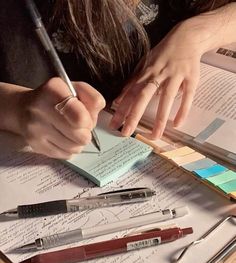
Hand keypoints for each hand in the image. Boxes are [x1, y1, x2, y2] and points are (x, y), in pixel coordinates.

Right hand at [18, 78, 104, 158]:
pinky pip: (65, 155)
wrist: (24, 108)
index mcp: (53, 90)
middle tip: (79, 127)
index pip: (81, 118)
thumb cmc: (56, 98)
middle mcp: (41, 109)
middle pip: (81, 136)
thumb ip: (92, 99)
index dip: (88, 122)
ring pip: (74, 148)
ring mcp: (36, 128)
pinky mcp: (35, 144)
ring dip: (78, 142)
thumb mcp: (76, 89)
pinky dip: (69, 149)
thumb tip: (94, 119)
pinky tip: (63, 139)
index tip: (85, 119)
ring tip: (71, 132)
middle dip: (85, 133)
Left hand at [110, 18, 205, 137]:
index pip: (130, 94)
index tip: (114, 124)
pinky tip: (177, 124)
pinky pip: (187, 96)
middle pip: (143, 96)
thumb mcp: (145, 64)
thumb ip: (132, 82)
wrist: (187, 36)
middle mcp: (158, 74)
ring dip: (160, 118)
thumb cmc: (163, 54)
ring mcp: (175, 76)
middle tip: (126, 133)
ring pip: (166, 98)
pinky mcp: (191, 78)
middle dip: (134, 115)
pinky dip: (183, 110)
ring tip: (154, 136)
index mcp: (146, 73)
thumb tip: (118, 100)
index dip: (121, 109)